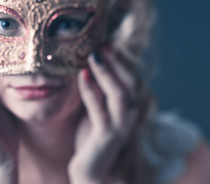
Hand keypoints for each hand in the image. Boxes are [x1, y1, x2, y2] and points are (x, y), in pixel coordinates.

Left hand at [68, 46, 138, 183]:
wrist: (90, 168)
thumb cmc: (91, 135)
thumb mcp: (95, 108)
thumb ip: (96, 90)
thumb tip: (85, 64)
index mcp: (127, 107)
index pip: (129, 78)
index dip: (118, 60)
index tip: (104, 42)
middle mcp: (129, 115)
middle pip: (129, 82)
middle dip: (115, 62)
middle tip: (100, 44)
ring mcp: (120, 126)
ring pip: (120, 94)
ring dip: (106, 73)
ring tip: (92, 56)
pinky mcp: (107, 136)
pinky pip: (100, 110)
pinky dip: (91, 91)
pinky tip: (82, 76)